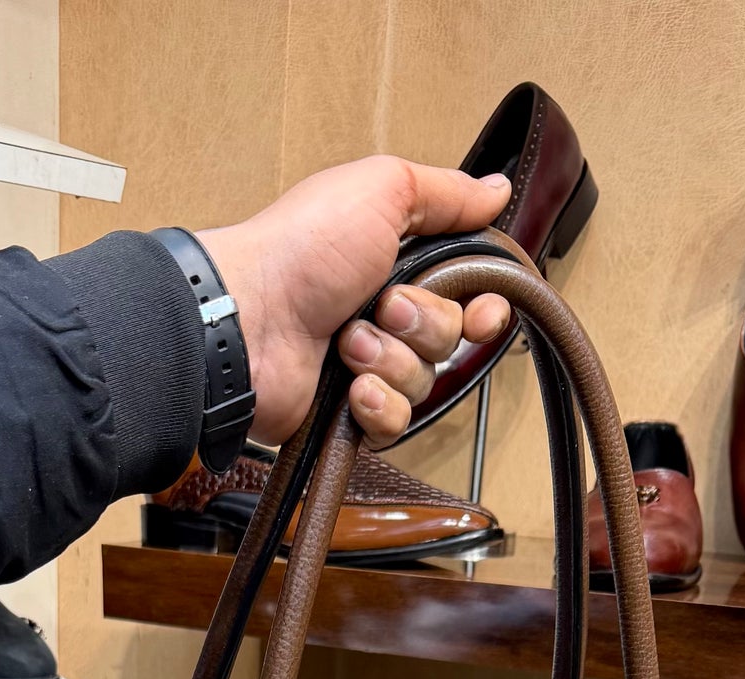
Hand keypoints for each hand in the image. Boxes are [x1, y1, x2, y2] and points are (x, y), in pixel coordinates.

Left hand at [197, 156, 511, 448]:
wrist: (248, 319)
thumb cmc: (303, 249)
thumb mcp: (382, 191)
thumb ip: (446, 192)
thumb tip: (496, 192)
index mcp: (398, 261)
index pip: (469, 295)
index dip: (484, 308)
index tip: (481, 311)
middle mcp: (384, 312)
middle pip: (451, 339)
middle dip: (424, 324)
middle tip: (384, 307)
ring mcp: (365, 364)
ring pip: (423, 381)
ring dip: (390, 358)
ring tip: (347, 341)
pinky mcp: (347, 412)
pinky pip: (394, 422)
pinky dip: (377, 404)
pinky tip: (350, 388)